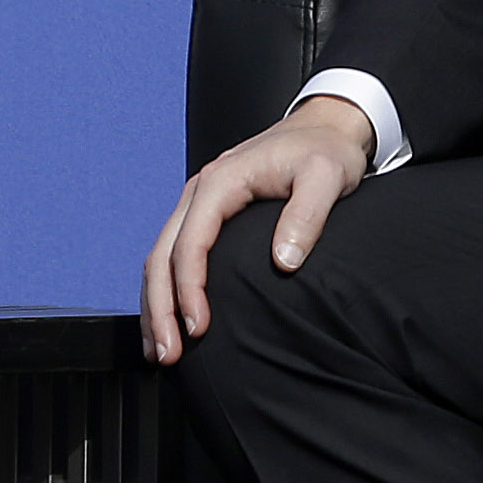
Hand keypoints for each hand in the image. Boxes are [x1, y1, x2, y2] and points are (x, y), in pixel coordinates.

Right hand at [139, 95, 374, 363]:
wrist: (323, 128)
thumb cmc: (325, 151)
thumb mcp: (326, 177)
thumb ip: (306, 217)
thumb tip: (284, 262)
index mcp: (221, 182)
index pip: (191, 242)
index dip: (189, 288)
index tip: (198, 328)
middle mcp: (199, 192)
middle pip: (162, 255)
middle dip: (160, 308)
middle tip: (168, 355)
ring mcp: (198, 205)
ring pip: (160, 259)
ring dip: (156, 306)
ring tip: (162, 351)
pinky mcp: (205, 217)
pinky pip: (174, 256)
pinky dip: (167, 292)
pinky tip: (171, 322)